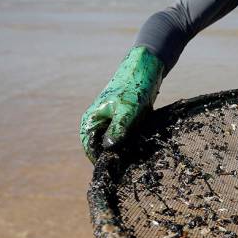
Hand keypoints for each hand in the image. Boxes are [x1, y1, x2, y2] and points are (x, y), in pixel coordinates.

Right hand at [80, 46, 163, 162]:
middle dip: (116, 155)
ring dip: (125, 149)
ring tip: (137, 151)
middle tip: (131, 161)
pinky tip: (142, 144)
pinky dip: (132, 142)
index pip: (90, 149)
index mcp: (91, 120)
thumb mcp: (127, 110)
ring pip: (115, 144)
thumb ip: (118, 129)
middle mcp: (98, 123)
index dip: (102, 160)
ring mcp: (110, 122)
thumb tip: (109, 149)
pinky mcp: (122, 122)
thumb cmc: (134, 87)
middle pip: (103, 148)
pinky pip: (124, 138)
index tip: (117, 168)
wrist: (146, 69)